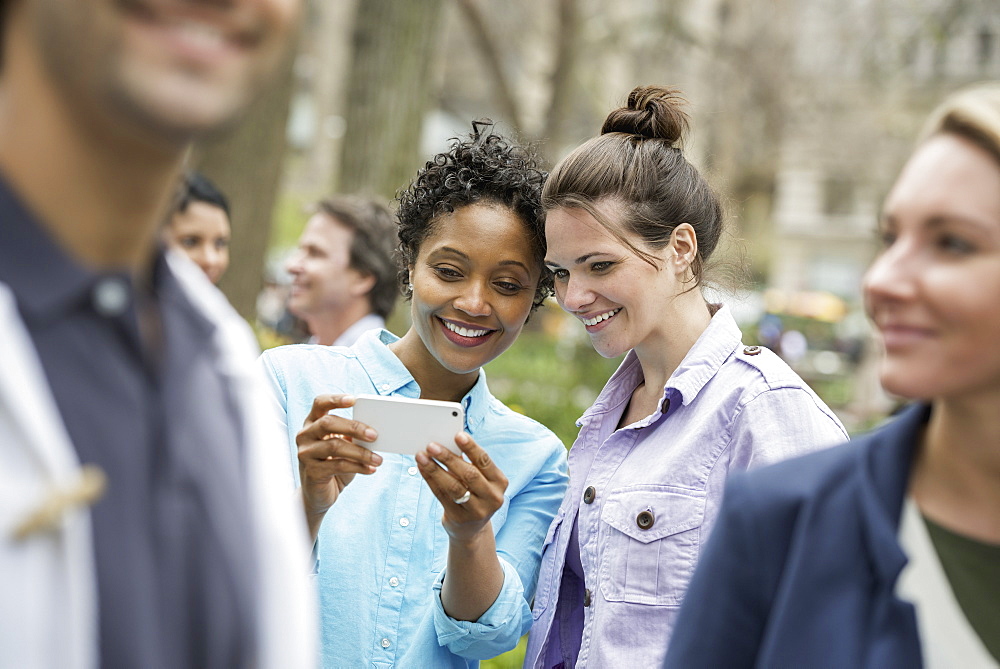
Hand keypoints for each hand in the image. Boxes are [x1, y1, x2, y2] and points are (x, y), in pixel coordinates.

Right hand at [297, 394, 380, 531]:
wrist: (319, 494)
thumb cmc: (334, 464)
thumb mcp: (343, 446)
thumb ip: (352, 436)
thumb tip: (374, 431)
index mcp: (312, 423)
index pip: (320, 403)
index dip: (336, 399)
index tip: (354, 400)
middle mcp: (305, 435)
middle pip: (328, 423)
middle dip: (354, 427)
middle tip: (375, 435)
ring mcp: (305, 453)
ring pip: (334, 446)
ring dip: (361, 452)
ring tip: (378, 459)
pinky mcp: (311, 472)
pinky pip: (337, 466)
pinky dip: (358, 467)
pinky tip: (371, 469)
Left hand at [415, 432, 507, 545]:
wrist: (471, 528)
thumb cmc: (474, 493)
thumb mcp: (479, 480)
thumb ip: (467, 463)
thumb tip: (445, 443)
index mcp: (500, 482)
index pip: (485, 461)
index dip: (471, 448)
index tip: (457, 435)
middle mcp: (492, 498)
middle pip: (469, 474)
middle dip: (448, 458)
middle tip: (432, 445)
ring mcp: (476, 511)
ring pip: (453, 486)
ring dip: (435, 469)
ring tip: (421, 456)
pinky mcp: (459, 518)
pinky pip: (441, 495)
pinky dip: (430, 480)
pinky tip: (422, 468)